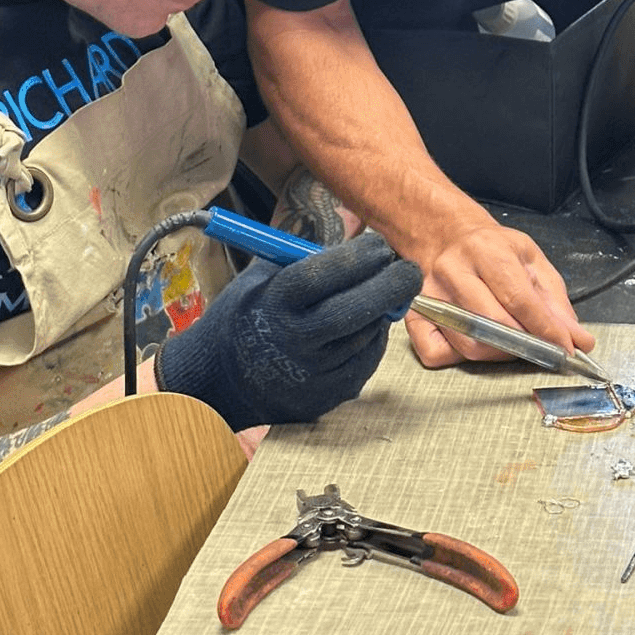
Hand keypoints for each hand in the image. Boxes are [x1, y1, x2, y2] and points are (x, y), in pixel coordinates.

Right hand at [155, 232, 421, 429]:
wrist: (225, 381)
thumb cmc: (248, 316)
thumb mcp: (263, 278)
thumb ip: (306, 261)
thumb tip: (359, 240)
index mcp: (273, 303)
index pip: (322, 276)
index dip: (358, 258)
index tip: (380, 245)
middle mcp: (294, 340)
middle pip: (354, 310)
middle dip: (390, 286)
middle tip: (409, 271)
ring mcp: (313, 372)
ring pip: (366, 335)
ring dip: (381, 313)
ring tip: (378, 297)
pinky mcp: (328, 394)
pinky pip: (366, 360)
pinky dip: (372, 339)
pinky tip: (363, 326)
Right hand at [405, 219, 591, 368]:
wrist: (443, 235)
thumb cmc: (489, 249)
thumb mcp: (530, 260)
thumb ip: (555, 301)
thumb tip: (579, 339)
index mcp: (486, 250)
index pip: (519, 299)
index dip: (546, 329)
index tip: (566, 348)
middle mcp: (453, 271)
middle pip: (493, 325)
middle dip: (525, 344)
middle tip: (542, 348)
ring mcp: (430, 296)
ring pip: (469, 345)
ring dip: (499, 353)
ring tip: (513, 342)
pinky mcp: (413, 316)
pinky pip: (436, 353)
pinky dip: (460, 359)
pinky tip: (476, 343)